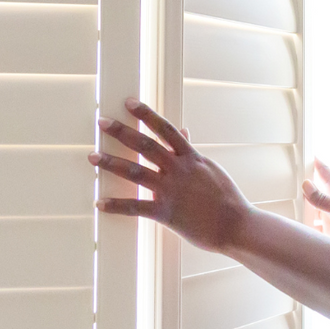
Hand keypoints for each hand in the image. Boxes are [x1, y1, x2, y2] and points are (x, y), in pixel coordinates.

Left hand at [89, 98, 253, 252]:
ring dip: (111, 163)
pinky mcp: (166, 213)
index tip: (129, 102)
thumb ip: (192, 151)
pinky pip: (135, 208)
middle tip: (101, 122)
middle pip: (145, 145)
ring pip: (135, 172)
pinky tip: (99, 203)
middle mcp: (178, 170)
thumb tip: (184, 131)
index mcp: (191, 158)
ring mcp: (171, 190)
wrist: (237, 225)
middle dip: (121, 132)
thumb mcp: (210, 168)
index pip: (165, 129)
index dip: (146, 114)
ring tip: (92, 156)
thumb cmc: (227, 198)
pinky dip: (115, 205)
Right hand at [302, 159, 329, 243]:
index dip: (318, 164)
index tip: (312, 156)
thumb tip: (307, 185)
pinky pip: (324, 220)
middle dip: (313, 182)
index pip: (326, 173)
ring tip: (306, 196)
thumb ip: (322, 199)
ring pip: (322, 204)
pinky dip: (317, 220)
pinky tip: (314, 221)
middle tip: (306, 174)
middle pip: (323, 188)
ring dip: (314, 202)